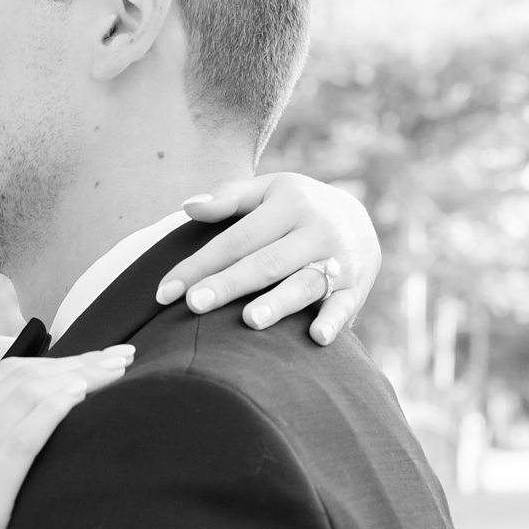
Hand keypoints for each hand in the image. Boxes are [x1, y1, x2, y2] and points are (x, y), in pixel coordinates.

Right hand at [0, 346, 133, 528]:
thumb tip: (34, 432)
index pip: (1, 374)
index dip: (55, 358)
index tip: (98, 357)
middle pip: (18, 378)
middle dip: (77, 361)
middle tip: (122, 357)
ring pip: (25, 400)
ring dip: (80, 377)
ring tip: (120, 372)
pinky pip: (22, 441)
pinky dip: (56, 410)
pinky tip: (84, 398)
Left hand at [157, 173, 379, 344]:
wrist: (362, 219)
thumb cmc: (298, 207)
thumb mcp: (268, 190)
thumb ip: (229, 197)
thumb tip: (188, 206)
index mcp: (290, 204)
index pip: (237, 239)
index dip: (200, 264)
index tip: (166, 291)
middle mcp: (317, 230)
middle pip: (266, 262)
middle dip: (229, 284)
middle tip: (195, 304)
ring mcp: (341, 259)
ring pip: (304, 284)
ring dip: (279, 303)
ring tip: (250, 321)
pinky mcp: (358, 287)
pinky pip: (345, 305)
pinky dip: (333, 321)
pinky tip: (317, 337)